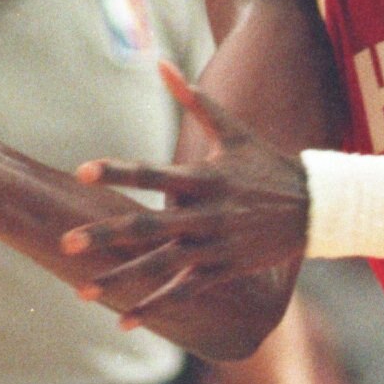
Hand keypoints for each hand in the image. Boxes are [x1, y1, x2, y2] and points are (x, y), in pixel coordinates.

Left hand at [62, 65, 310, 324]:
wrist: (316, 207)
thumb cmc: (268, 164)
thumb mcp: (233, 130)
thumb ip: (194, 99)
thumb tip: (162, 64)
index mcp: (203, 177)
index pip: (152, 173)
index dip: (117, 171)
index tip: (82, 171)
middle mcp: (205, 214)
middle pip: (148, 226)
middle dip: (106, 234)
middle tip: (67, 243)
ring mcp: (215, 245)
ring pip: (160, 266)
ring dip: (121, 279)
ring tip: (81, 291)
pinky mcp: (224, 269)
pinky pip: (184, 291)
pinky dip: (155, 306)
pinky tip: (125, 319)